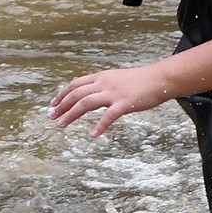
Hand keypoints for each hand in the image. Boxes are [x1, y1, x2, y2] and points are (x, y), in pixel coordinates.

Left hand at [49, 65, 171, 137]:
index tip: (53, 103)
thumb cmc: (141, 81)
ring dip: (71, 115)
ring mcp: (114, 93)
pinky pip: (109, 116)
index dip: (62, 94)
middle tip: (52, 117)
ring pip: (86, 103)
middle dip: (62, 106)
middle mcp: (104, 83)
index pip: (75, 84)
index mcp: (102, 77)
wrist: (159, 79)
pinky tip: (93, 135)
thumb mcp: (118, 79)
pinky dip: (99, 126)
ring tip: (62, 125)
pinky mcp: (124, 104)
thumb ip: (105, 86)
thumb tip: (94, 95)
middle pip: (76, 94)